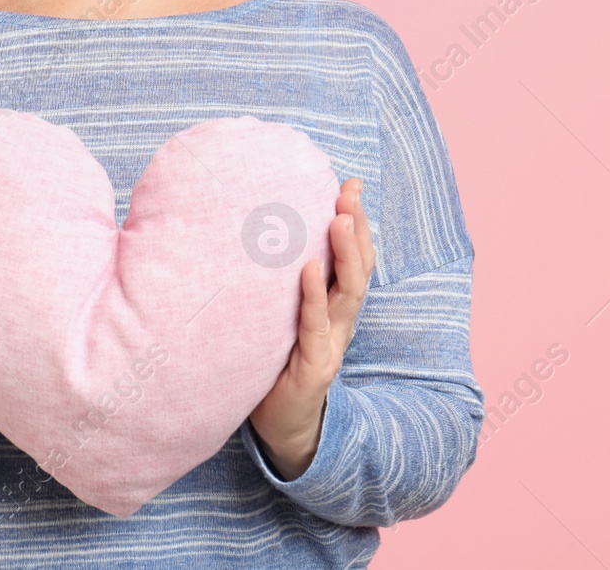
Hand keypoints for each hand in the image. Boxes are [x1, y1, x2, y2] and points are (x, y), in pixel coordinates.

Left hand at [248, 176, 374, 480]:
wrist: (277, 426)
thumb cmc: (273, 363)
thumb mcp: (279, 316)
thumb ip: (275, 281)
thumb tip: (251, 234)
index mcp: (334, 307)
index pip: (353, 258)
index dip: (356, 222)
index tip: (351, 184)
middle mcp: (339, 322)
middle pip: (358, 268)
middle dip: (357, 228)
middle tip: (350, 192)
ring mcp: (330, 343)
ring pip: (349, 293)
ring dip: (346, 253)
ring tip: (340, 218)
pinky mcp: (314, 366)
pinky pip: (316, 326)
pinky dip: (314, 296)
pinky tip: (310, 269)